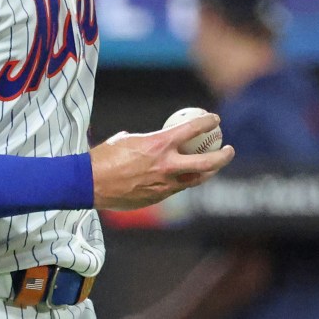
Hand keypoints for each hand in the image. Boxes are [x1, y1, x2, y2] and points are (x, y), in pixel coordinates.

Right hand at [89, 114, 234, 210]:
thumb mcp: (128, 139)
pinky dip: (185, 182)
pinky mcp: (157, 199)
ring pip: (196, 181)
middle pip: (206, 163)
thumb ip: (148, 140)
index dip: (207, 122)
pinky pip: (178, 189)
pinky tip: (187, 178)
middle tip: (229, 149)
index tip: (215, 119)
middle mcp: (166, 166)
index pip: (192, 130)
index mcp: (159, 145)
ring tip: (215, 166)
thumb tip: (156, 138)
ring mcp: (163, 185)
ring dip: (208, 172)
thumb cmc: (105, 156)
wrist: (89, 183)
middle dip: (223, 156)